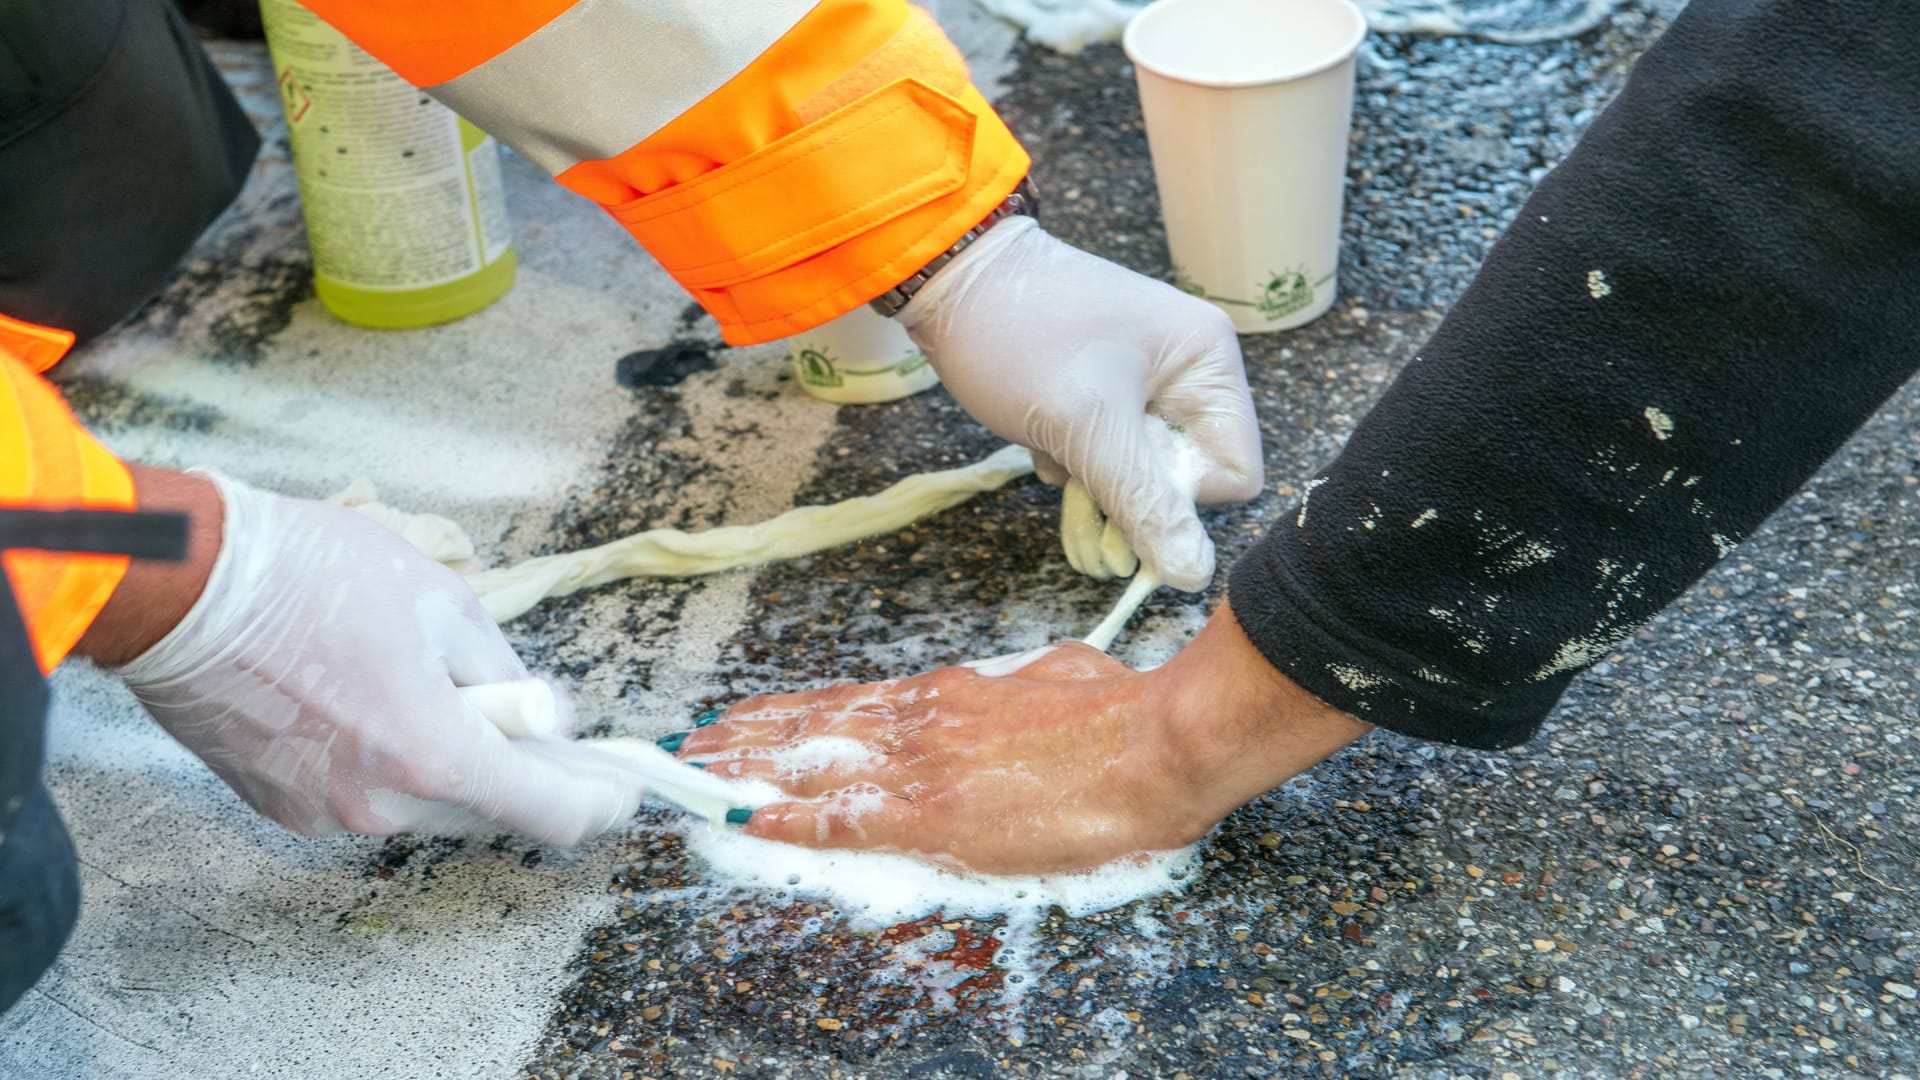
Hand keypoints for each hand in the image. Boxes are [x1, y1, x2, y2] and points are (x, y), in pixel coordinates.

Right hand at [100, 469, 648, 844]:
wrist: (179, 589)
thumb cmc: (311, 577)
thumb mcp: (444, 603)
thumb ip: (507, 676)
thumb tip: (547, 718)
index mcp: (432, 754)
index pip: (549, 811)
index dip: (599, 799)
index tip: (624, 783)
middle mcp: (382, 804)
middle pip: (489, 808)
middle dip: (522, 766)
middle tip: (537, 714)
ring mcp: (325, 814)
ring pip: (428, 803)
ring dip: (451, 759)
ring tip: (431, 683)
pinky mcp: (280, 806)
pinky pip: (368, 796)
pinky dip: (390, 761)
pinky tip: (373, 699)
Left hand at [673, 601, 1369, 874]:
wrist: (1154, 746)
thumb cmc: (1123, 713)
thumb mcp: (1063, 676)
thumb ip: (1025, 685)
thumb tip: (1028, 685)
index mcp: (953, 694)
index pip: (855, 702)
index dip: (800, 711)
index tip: (758, 714)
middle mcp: (922, 722)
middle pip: (817, 726)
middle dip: (752, 736)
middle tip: (698, 741)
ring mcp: (920, 766)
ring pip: (810, 762)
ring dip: (747, 767)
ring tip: (696, 771)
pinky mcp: (930, 814)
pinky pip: (838, 816)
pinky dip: (784, 814)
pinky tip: (743, 816)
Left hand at [898, 217, 1263, 590]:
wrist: (949, 277)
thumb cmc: (1021, 336)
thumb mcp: (1085, 426)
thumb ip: (1143, 502)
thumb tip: (1192, 573)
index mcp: (1208, 361)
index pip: (1234, 471)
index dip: (1181, 494)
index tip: (1124, 482)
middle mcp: (1190, 368)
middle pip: (1188, 474)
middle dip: (1130, 487)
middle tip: (1077, 466)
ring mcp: (1147, 378)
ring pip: (1143, 471)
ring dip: (1094, 475)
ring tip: (1053, 442)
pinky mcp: (1106, 389)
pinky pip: (1109, 452)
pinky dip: (1074, 456)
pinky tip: (1041, 434)